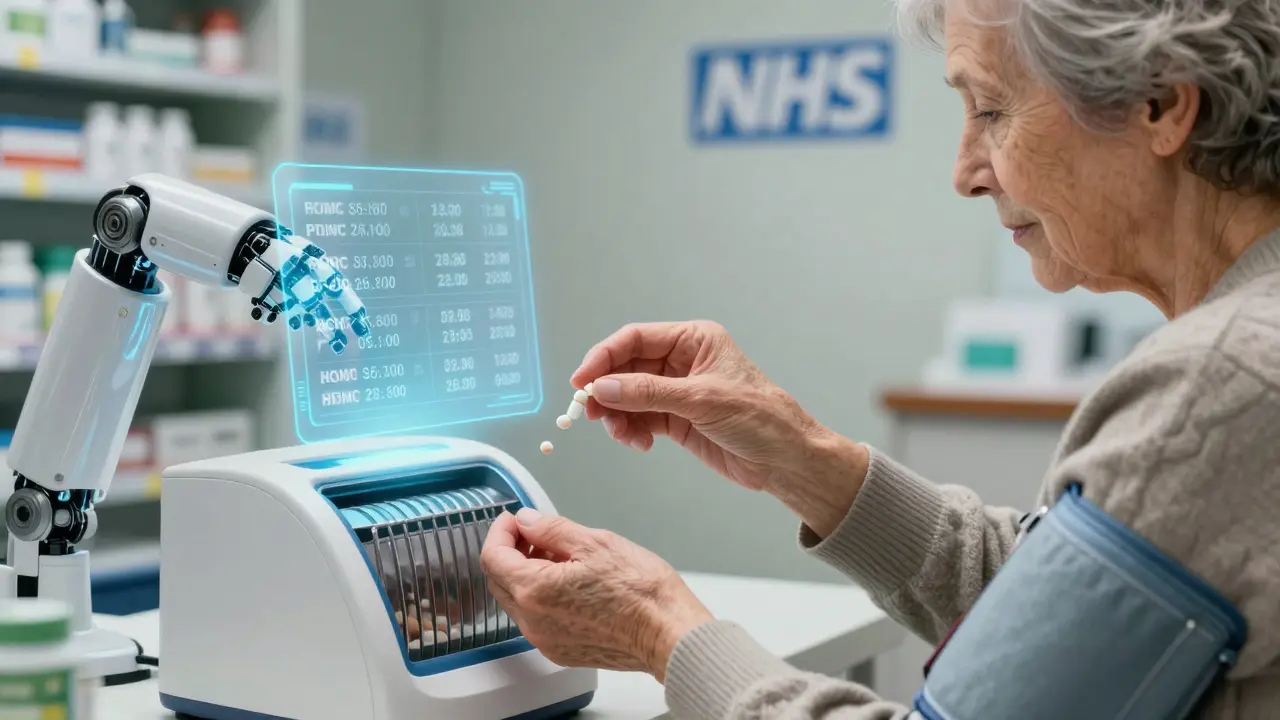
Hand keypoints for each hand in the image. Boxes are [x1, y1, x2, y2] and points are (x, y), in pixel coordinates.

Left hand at [479, 508, 712, 681]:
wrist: (668, 634)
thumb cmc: (641, 591)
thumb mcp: (594, 542)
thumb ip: (551, 529)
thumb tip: (527, 520)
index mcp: (535, 591)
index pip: (492, 557)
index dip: (500, 531)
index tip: (515, 519)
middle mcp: (533, 621)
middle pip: (498, 581)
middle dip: (509, 551)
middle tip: (534, 533)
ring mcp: (546, 640)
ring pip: (517, 601)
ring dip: (525, 574)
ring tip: (558, 555)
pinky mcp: (561, 651)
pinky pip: (536, 619)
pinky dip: (540, 596)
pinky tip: (568, 581)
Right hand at [572, 321, 868, 536]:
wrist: (786, 459)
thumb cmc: (761, 418)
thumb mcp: (702, 400)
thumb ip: (649, 393)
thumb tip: (605, 387)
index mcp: (693, 340)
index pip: (636, 339)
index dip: (604, 357)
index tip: (582, 380)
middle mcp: (682, 362)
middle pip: (627, 367)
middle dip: (608, 389)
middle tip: (591, 412)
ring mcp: (677, 391)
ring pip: (629, 395)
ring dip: (618, 414)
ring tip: (621, 434)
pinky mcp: (676, 419)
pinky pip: (640, 419)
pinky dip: (631, 430)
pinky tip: (638, 443)